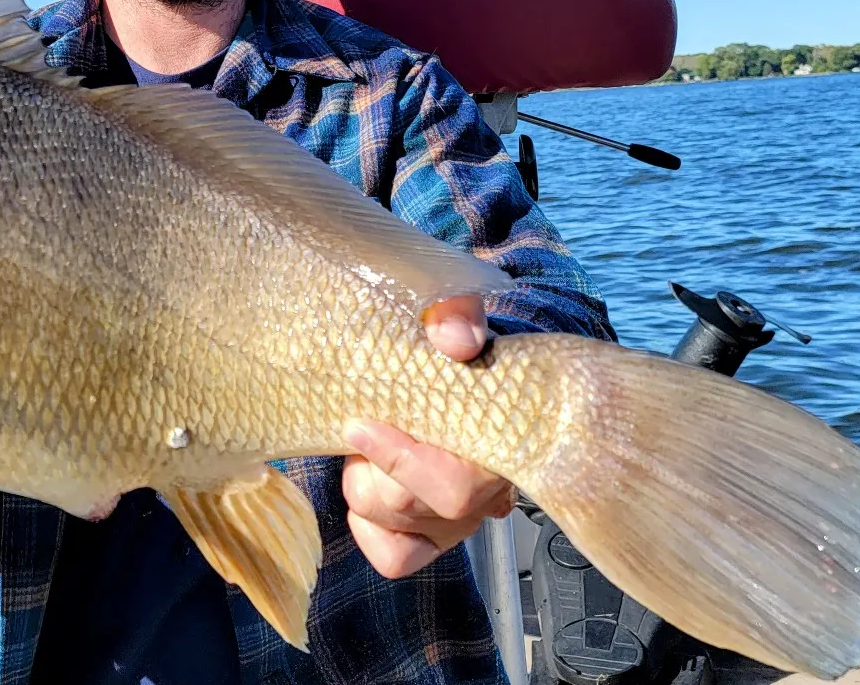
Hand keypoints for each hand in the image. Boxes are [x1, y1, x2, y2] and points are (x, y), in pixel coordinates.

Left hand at [340, 294, 515, 578]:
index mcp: (502, 438)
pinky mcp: (435, 532)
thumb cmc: (455, 333)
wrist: (454, 351)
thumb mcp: (455, 304)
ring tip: (370, 444)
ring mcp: (463, 516)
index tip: (357, 424)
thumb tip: (455, 339)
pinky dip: (369, 526)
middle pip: (405, 505)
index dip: (397, 460)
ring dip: (364, 484)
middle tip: (362, 422)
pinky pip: (395, 555)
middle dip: (368, 465)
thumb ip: (455, 310)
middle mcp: (489, 490)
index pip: (453, 487)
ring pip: (393, 526)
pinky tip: (370, 481)